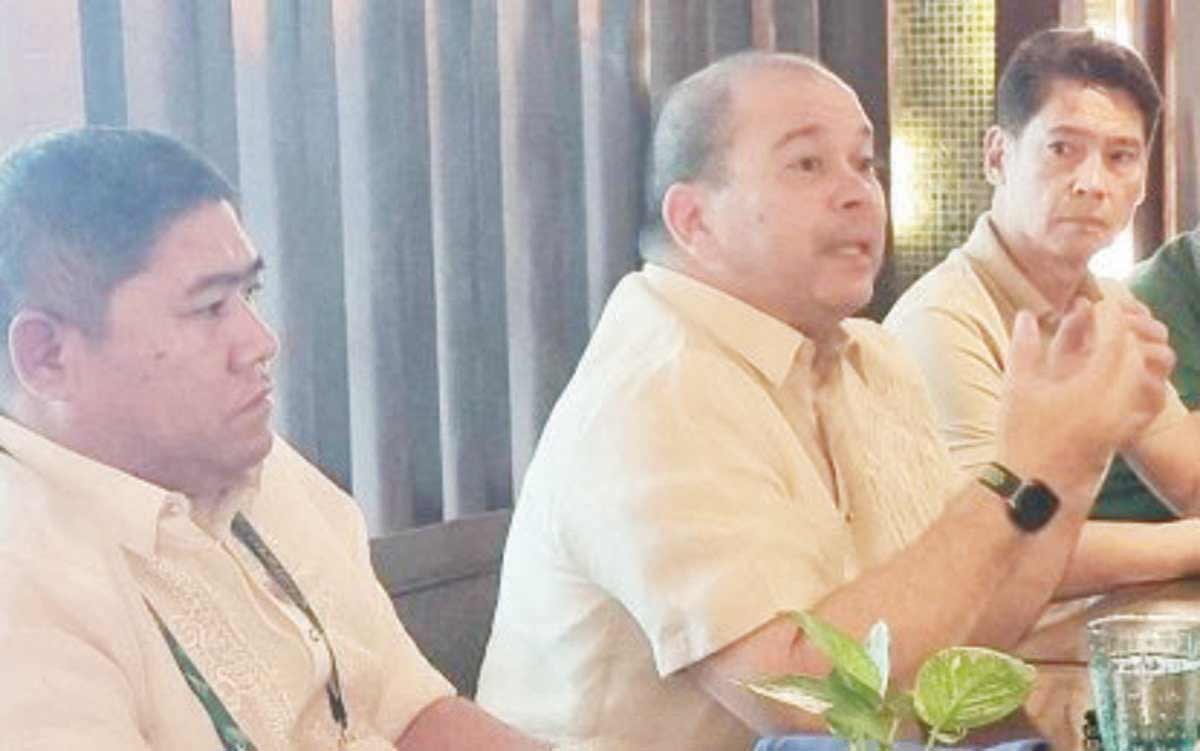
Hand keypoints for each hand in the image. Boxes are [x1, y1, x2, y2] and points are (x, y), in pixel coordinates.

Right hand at [996, 299, 1170, 510]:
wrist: (1033, 486)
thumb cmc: (1019, 438)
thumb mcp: (1017, 388)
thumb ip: (1024, 347)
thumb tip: (1026, 315)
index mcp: (1088, 391)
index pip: (1114, 341)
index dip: (1108, 317)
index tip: (1098, 304)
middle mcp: (1115, 406)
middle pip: (1136, 355)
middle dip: (1124, 332)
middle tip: (1108, 320)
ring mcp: (1124, 422)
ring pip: (1148, 377)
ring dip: (1136, 355)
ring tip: (1116, 345)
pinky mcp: (1126, 434)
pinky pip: (1150, 402)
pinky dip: (1145, 382)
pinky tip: (1126, 375)